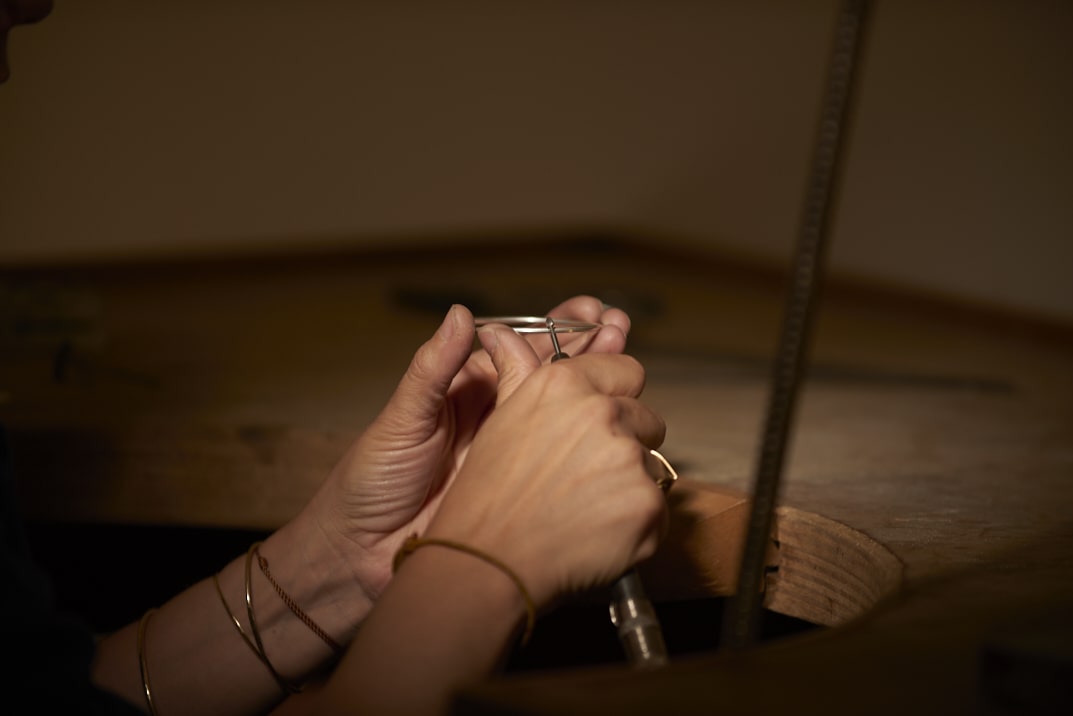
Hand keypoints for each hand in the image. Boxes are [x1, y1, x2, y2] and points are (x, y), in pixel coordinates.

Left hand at [299, 297, 630, 602]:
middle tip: (620, 329)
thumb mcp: (402, 419)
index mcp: (470, 389)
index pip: (524, 348)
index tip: (591, 311)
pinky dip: (594, 449)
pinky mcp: (525, 494)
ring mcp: (518, 456)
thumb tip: (462, 313)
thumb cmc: (372, 479)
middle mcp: (500, 417)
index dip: (560, 329)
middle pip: (558, 377)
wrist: (362, 552)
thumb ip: (434, 368)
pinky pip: (564, 466)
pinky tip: (620, 432)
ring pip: (569, 418)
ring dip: (601, 392)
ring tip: (630, 367)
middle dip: (593, 351)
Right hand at [423, 323, 668, 607]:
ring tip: (584, 508)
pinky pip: (658, 508)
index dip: (616, 395)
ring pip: (651, 465)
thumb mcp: (498, 421)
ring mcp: (627, 459)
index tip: (605, 418)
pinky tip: (597, 533)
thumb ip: (516, 372)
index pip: (626, 369)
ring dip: (628, 485)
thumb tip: (498, 332)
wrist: (486, 564)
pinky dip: (635, 523)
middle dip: (625, 442)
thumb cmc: (485, 496)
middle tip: (586, 474)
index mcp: (564, 385)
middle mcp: (600, 413)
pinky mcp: (646, 504)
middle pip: (645, 418)